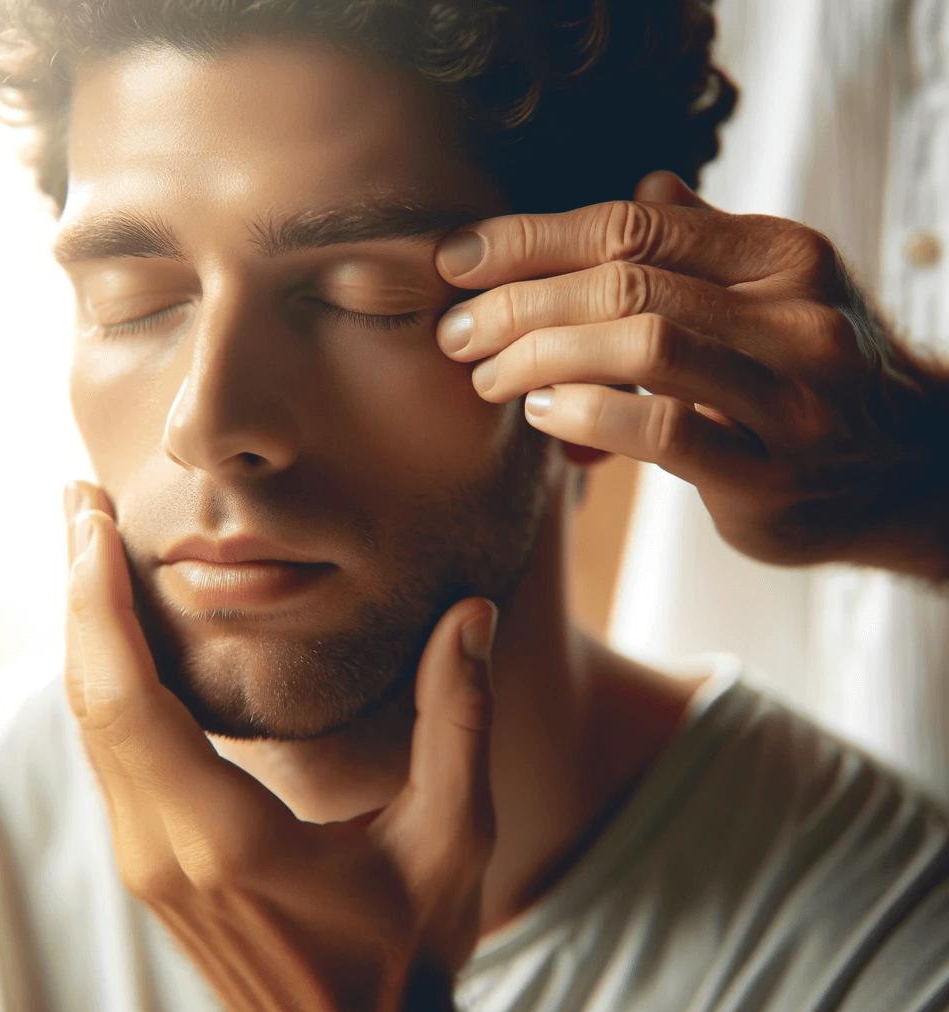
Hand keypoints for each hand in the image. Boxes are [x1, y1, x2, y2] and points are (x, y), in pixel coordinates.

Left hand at [63, 482, 496, 1011]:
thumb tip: (469, 614)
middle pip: (91, 700)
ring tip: (88, 549)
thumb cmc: (407, 954)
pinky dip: (105, 679)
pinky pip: (112, 754)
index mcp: (227, 841)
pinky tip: (120, 635)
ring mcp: (151, 862)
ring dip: (84, 631)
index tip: (91, 524)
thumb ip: (460, 720)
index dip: (99, 604)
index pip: (131, 703)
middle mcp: (166, 850)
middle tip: (80, 504)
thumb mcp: (454, 837)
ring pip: (91, 726)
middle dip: (76, 592)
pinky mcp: (157, 863)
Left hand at [434, 173, 948, 576]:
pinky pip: (663, 432)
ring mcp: (790, 395)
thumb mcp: (775, 293)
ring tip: (488, 377)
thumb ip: (708, 245)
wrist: (903, 471)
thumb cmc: (812, 376)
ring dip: (542, 358)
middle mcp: (793, 313)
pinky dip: (588, 417)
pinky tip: (543, 415)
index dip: (531, 239)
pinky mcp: (772, 473)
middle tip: (457, 333)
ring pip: (643, 347)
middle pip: (626, 282)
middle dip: (519, 305)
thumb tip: (646, 189)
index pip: (633, 224)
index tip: (458, 260)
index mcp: (780, 256)